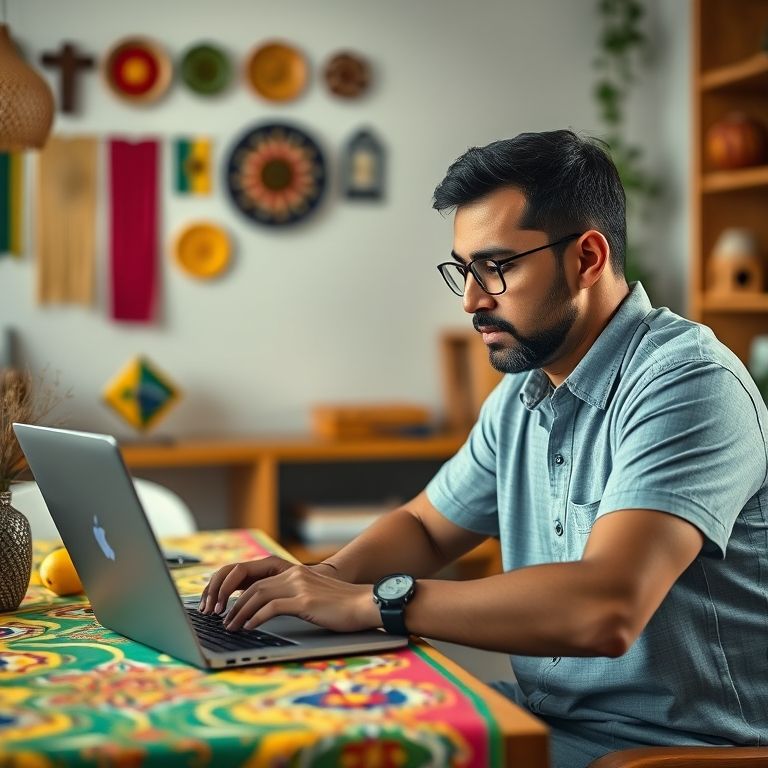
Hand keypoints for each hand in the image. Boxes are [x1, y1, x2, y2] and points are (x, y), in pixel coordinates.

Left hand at [199, 556, 378, 632]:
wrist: (367, 603)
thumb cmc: (344, 606)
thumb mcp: (315, 597)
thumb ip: (295, 597)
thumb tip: (273, 611)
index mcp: (296, 572)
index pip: (258, 579)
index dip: (239, 592)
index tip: (226, 606)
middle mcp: (295, 575)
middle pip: (253, 586)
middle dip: (232, 603)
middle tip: (222, 620)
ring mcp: (300, 586)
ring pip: (258, 595)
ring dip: (239, 612)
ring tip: (230, 626)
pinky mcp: (305, 601)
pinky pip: (271, 608)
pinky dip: (255, 618)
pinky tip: (248, 627)